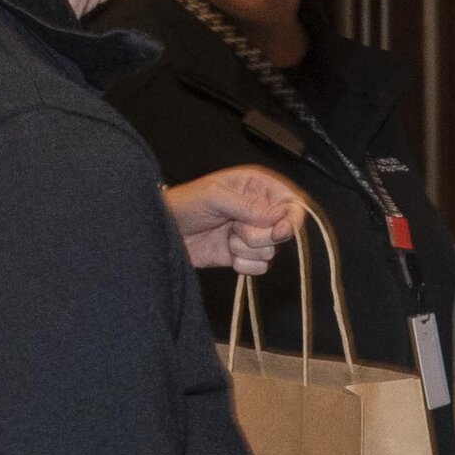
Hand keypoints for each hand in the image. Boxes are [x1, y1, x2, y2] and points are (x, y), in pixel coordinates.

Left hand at [166, 167, 302, 275]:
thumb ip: (248, 206)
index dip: (291, 218)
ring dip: (246, 249)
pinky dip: (244, 265)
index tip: (278, 231)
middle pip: (283, 231)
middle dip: (258, 234)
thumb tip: (278, 217)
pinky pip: (260, 267)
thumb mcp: (214, 197)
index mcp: (257, 187)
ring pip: (271, 251)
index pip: (292, 202)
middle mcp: (260, 210)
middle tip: (234, 227)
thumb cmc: (184, 204)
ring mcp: (252, 234)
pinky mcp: (244, 256)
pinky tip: (227, 255)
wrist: (163, 232)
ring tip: (225, 237)